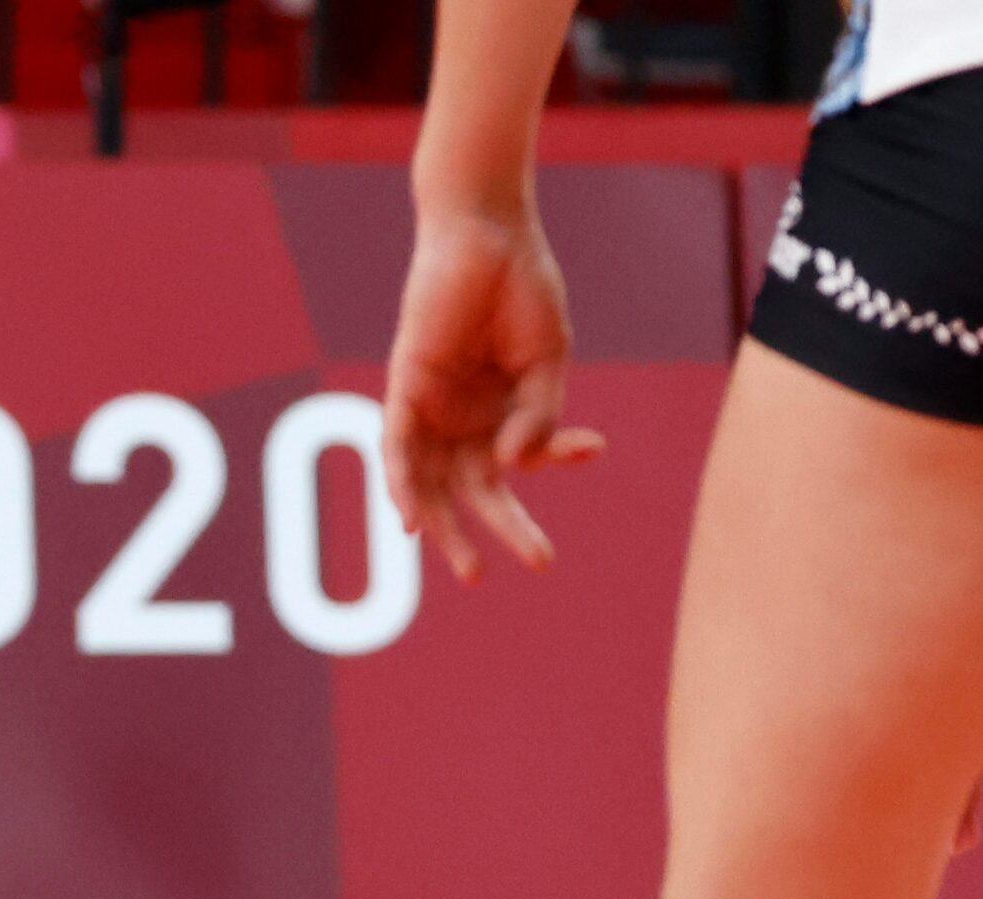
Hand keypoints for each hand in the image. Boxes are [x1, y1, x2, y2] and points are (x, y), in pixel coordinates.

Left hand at [383, 206, 607, 582]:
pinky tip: (413, 522)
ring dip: (447, 528)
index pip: (528, 456)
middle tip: (540, 562)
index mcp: (501, 410)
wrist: (488, 236)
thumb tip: (516, 466)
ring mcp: (431, 406)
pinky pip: (397, 450)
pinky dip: (403, 486)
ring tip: (473, 569)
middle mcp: (462, 417)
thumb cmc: (520, 291)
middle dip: (503, 528)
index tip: (594, 449)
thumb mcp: (545, 360)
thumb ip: (538, 416)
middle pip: (476, 487)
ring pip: (432, 483)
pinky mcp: (403, 389)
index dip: (563, 458)